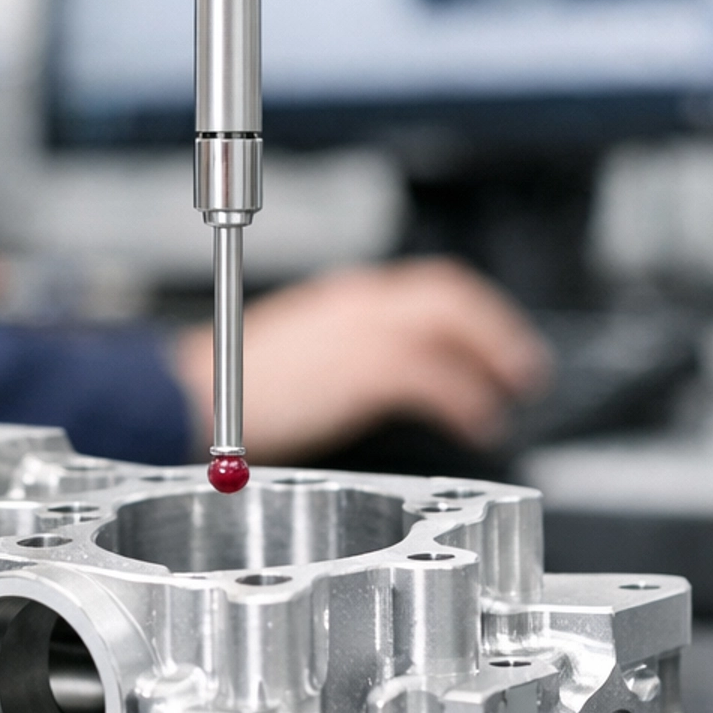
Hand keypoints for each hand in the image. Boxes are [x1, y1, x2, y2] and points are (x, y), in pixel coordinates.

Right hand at [171, 258, 551, 460]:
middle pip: (449, 293)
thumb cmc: (232, 388)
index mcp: (343, 299)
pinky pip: (436, 375)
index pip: (424, 289)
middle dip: (495, 327)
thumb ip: (343, 361)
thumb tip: (377, 388)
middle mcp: (358, 302)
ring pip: (452, 324)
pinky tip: (477, 423)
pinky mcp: (363, 367)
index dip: (470, 315)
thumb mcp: (298, 360)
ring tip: (511, 395)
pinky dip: (467, 398)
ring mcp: (362, 330)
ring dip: (493, 358)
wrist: (189, 394)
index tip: (493, 344)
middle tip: (523, 368)